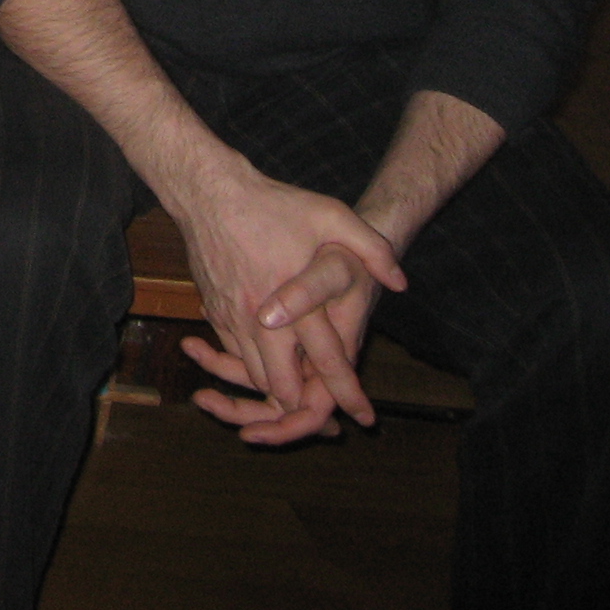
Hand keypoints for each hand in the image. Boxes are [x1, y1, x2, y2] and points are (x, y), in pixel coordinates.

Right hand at [167, 163, 405, 445]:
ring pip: (254, 375)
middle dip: (304, 407)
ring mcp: (233, 316)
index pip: (327, 360)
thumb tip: (400, 282)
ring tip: (300, 394)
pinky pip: (235, 353)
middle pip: (282, 384)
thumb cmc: (272, 204)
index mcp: (295, 300)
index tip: (364, 417)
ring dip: (277, 389)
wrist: (209, 193)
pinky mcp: (214, 310)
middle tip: (325, 415)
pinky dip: (252, 365)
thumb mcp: (331, 214)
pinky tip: (269, 359)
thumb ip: (372, 248)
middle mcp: (261, 318)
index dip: (348, 393)